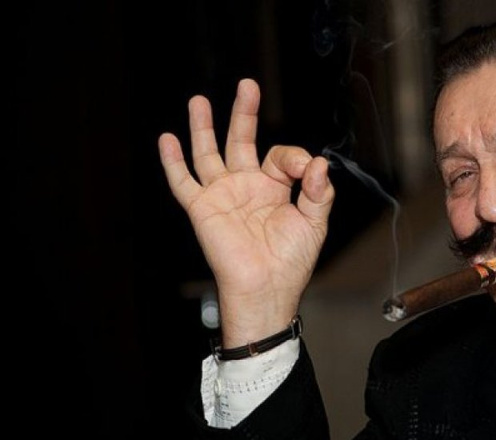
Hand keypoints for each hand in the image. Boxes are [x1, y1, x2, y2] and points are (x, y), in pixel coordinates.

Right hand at [158, 79, 334, 346]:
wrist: (267, 289)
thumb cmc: (291, 262)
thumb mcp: (314, 222)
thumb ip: (319, 191)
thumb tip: (319, 162)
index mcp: (274, 189)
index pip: (281, 156)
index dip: (294, 157)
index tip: (306, 169)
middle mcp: (246, 187)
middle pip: (241, 140)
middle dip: (243, 113)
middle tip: (247, 86)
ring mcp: (222, 195)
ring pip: (209, 153)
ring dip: (204, 127)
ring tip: (199, 100)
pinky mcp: (203, 209)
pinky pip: (183, 182)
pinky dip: (173, 162)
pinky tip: (167, 140)